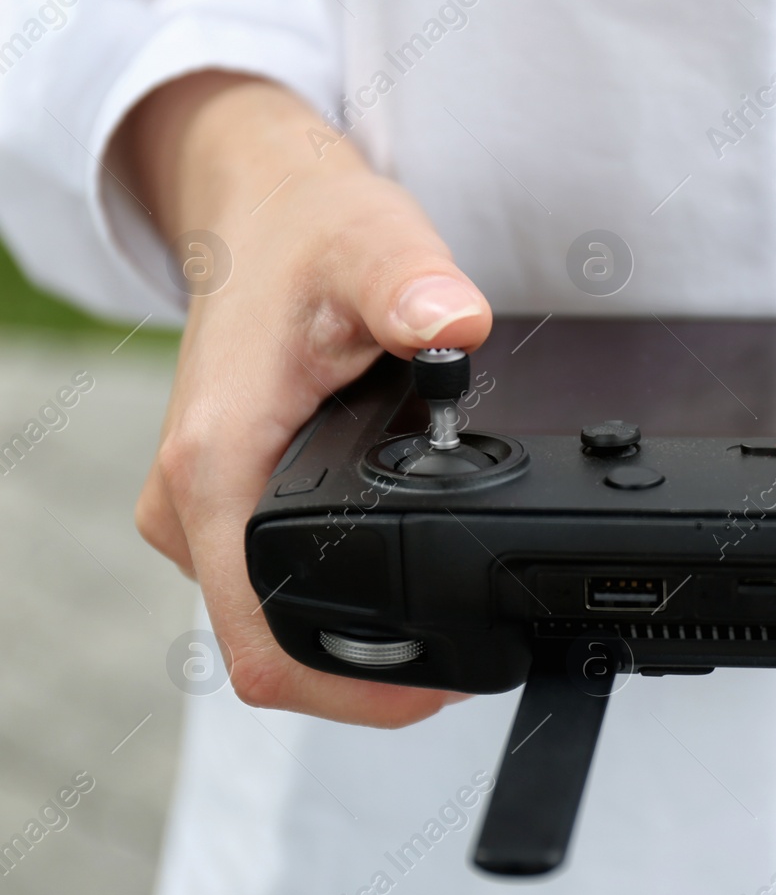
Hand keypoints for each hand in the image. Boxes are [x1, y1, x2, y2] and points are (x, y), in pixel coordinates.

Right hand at [122, 73, 491, 726]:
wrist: (257, 205)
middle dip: (365, 677)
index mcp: (216, 463)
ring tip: (443, 625)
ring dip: (349, 644)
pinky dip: (331, 605)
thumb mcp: (372, 243)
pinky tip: (397, 588)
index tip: (439, 688)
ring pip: (266, 624)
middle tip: (464, 663)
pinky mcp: (222, 503)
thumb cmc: (304, 228)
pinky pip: (268, 587)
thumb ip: (413, 288)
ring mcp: (202, 509)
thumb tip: (455, 325)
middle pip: (267, 652)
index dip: (352, 689)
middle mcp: (192, 500)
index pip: (261, 641)